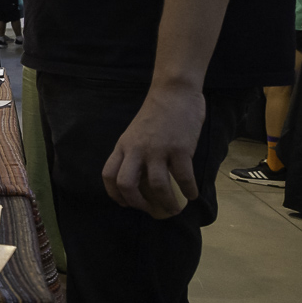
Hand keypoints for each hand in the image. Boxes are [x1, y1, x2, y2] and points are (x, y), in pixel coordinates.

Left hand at [101, 85, 203, 218]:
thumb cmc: (157, 112)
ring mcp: (158, 150)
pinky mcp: (180, 149)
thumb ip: (135, 152)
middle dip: (138, 204)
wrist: (174, 91)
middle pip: (126, 184)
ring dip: (166, 203)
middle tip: (150, 210)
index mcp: (124, 146)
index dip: (114, 194)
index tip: (125, 204)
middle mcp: (137, 150)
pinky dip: (188, 190)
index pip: (108, 175)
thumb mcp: (135, 132)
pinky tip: (192, 195)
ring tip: (174, 209)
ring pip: (157, 186)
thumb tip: (143, 178)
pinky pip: (183, 177)